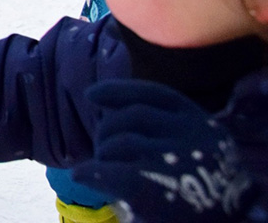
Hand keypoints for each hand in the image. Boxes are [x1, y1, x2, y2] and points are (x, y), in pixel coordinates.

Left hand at [72, 80, 258, 222]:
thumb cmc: (203, 193)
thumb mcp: (198, 151)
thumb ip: (163, 126)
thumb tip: (101, 100)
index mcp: (203, 124)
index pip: (154, 94)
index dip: (118, 91)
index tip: (90, 94)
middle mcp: (192, 136)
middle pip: (131, 116)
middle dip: (108, 131)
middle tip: (103, 152)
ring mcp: (174, 161)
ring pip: (119, 142)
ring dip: (103, 156)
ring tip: (107, 173)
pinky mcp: (153, 188)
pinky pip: (108, 171)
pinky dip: (89, 172)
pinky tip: (81, 175)